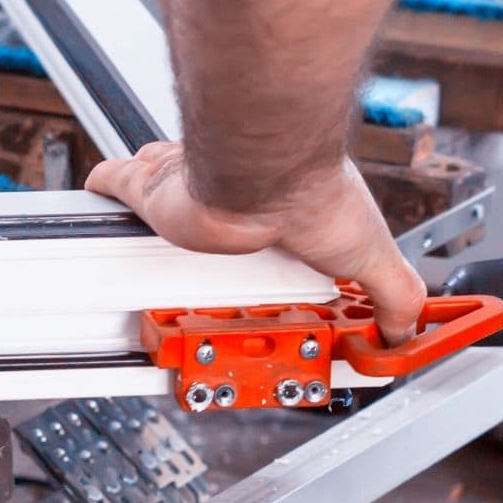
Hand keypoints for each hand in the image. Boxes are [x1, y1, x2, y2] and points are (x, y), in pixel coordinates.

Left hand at [86, 143, 426, 344]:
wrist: (259, 171)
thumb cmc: (310, 196)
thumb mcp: (371, 256)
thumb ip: (394, 294)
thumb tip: (404, 330)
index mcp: (270, 213)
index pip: (256, 239)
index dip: (248, 265)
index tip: (248, 301)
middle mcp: (225, 199)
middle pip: (200, 227)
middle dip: (194, 252)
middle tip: (191, 303)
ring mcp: (186, 191)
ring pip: (154, 207)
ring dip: (144, 232)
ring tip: (142, 279)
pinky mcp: (147, 188)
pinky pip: (111, 181)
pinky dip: (103, 188)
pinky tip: (97, 214)